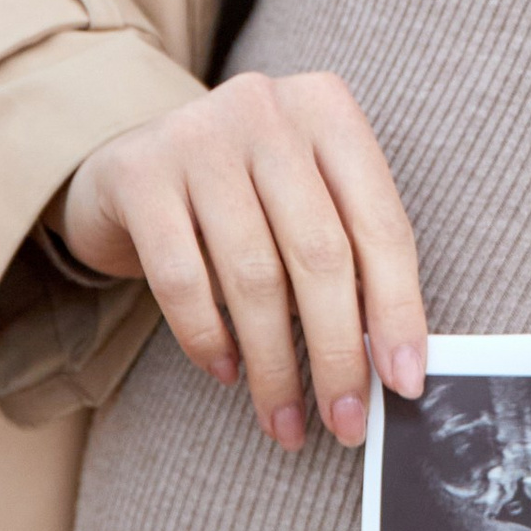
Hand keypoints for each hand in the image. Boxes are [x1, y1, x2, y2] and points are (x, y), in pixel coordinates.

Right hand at [55, 71, 426, 450]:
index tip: (403, 382)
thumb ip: (349, 255)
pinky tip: (226, 371)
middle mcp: (267, 109)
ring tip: (283, 418)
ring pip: (253, 274)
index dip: (398, 310)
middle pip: (320, 253)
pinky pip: (183, 278)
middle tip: (344, 420)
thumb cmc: (241, 196)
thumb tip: (390, 361)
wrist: (127, 167)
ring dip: (274, 364)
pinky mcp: (139, 174)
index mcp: (328, 109)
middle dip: (337, 352)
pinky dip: (209, 338)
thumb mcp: (305, 200)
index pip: (380, 223)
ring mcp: (197, 134)